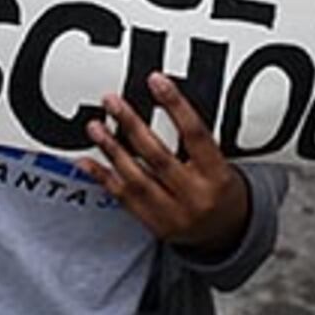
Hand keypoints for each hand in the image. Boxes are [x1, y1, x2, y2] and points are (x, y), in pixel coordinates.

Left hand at [75, 75, 251, 254]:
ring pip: (136, 179)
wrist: (226, 233)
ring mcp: (174, 215)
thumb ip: (195, 139)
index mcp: (217, 175)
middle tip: (113, 103)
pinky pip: (124, 199)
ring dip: (112, 150)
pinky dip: (103, 178)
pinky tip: (88, 162)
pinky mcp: (155, 225)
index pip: (195, 135)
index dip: (175, 105)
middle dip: (132, 125)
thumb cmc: (221, 190)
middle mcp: (195, 197)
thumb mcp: (221, 163)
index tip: (156, 82)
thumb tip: (165, 101)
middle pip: (158, 156)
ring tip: (96, 127)